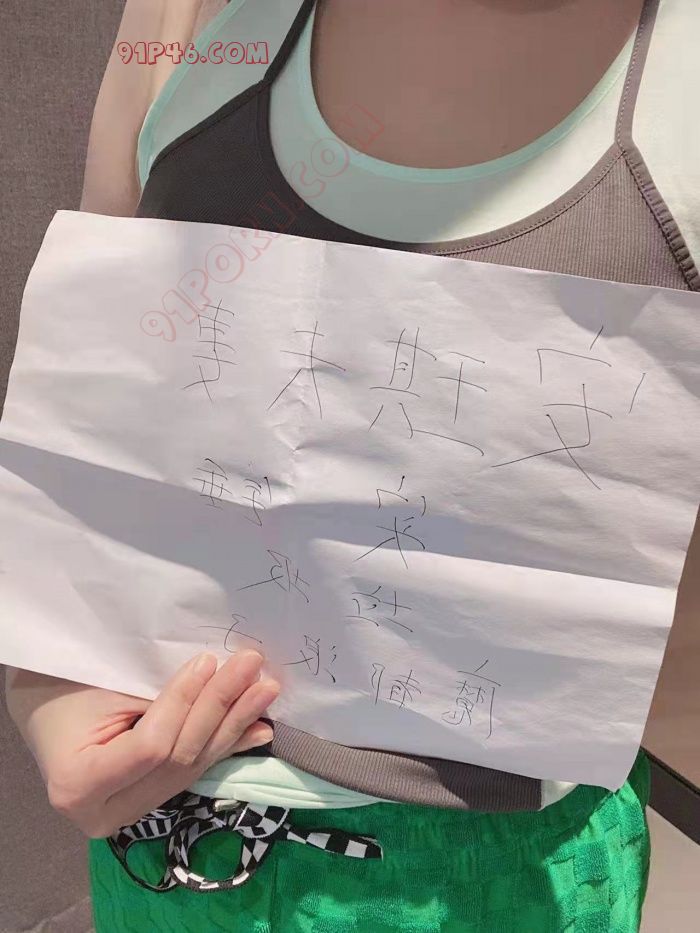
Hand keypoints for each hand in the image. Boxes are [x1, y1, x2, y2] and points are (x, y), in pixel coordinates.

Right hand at [6, 650, 279, 837]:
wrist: (43, 706)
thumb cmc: (62, 688)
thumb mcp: (102, 688)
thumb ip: (156, 695)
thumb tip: (218, 676)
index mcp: (80, 787)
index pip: (151, 747)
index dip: (184, 703)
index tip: (207, 659)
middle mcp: (107, 812)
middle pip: (179, 759)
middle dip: (220, 707)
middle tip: (250, 665)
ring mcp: (131, 810)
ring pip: (193, 767)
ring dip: (234, 724)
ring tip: (265, 690)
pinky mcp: (150, 798)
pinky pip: (194, 771)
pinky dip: (228, 746)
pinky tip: (259, 729)